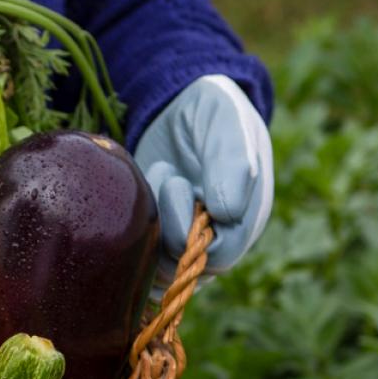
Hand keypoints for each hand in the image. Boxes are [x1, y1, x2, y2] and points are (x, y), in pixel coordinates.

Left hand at [134, 75, 273, 281]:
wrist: (177, 110)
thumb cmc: (211, 113)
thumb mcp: (226, 124)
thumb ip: (233, 163)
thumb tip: (228, 214)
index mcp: (247, 217)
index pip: (220, 257)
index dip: (193, 231)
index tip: (179, 183)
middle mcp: (218, 238)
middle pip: (186, 269)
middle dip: (168, 223)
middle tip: (167, 176)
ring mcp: (186, 242)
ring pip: (160, 268)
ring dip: (149, 228)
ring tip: (156, 181)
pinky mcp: (156, 242)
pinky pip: (140, 264)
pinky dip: (130, 238)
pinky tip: (137, 198)